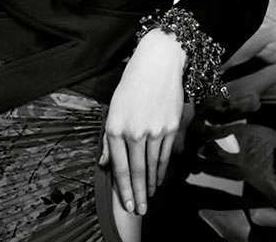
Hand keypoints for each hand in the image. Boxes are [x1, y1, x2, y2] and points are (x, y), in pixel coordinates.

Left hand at [99, 29, 185, 214]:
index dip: (123, 189)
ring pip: (152, 166)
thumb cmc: (132, 84)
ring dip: (151, 185)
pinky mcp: (171, 128)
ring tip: (149, 197)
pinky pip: (166, 155)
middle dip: (137, 194)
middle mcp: (134, 131)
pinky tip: (160, 178)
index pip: (119, 166)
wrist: (157, 64)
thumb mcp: (113, 108)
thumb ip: (108, 138)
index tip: (126, 204)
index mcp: (115, 127)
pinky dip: (162, 170)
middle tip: (138, 210)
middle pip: (136, 171)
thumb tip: (104, 162)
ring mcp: (154, 130)